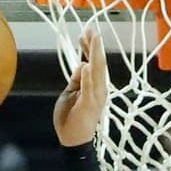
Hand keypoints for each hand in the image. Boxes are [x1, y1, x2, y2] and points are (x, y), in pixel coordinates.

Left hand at [53, 31, 107, 148]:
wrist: (74, 141)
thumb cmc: (71, 117)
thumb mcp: (71, 92)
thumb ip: (77, 78)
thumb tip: (82, 63)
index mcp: (94, 85)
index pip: (93, 62)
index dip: (90, 47)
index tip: (86, 32)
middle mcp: (99, 89)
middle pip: (98, 63)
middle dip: (94, 46)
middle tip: (92, 29)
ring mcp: (96, 97)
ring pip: (98, 72)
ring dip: (95, 56)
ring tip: (93, 40)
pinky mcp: (89, 105)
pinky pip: (89, 88)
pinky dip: (88, 77)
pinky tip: (86, 65)